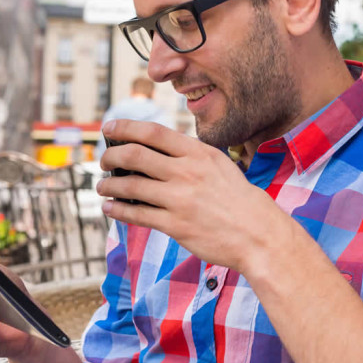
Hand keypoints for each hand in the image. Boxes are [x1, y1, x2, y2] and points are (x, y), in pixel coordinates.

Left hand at [97, 120, 296, 272]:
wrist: (259, 234)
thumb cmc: (240, 199)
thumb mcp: (220, 165)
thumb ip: (190, 156)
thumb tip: (156, 149)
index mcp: (198, 153)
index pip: (153, 132)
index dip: (125, 127)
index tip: (109, 129)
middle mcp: (187, 172)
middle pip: (134, 155)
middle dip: (110, 156)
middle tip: (103, 160)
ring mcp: (179, 200)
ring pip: (130, 185)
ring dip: (109, 184)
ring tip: (103, 186)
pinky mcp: (175, 225)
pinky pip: (136, 215)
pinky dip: (118, 209)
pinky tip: (110, 207)